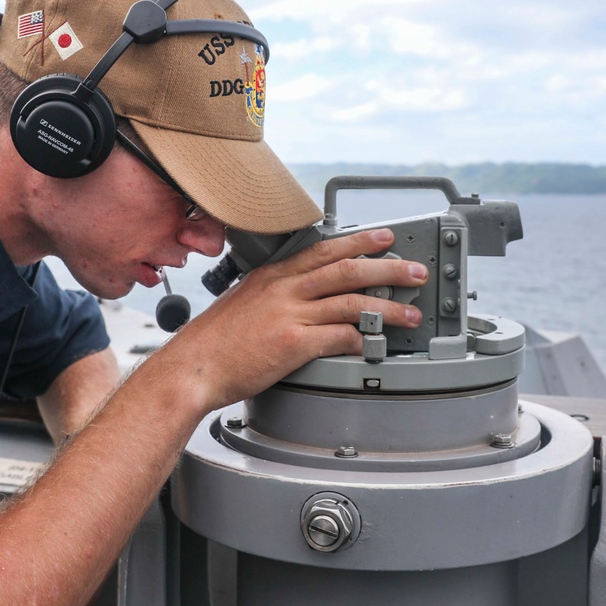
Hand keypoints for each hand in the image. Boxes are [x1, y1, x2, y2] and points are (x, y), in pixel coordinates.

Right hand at [172, 228, 426, 410]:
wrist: (193, 367)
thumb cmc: (214, 342)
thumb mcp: (243, 302)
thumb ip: (274, 296)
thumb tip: (301, 300)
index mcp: (273, 276)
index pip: (324, 249)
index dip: (359, 242)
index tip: (383, 238)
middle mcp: (284, 289)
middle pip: (347, 269)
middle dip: (387, 268)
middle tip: (412, 270)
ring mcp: (289, 314)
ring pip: (351, 301)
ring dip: (387, 307)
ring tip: (410, 313)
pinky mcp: (293, 343)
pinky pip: (339, 336)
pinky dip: (361, 339)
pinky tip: (373, 344)